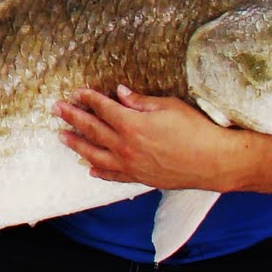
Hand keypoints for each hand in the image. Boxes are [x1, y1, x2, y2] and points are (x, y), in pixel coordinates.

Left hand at [53, 85, 242, 191]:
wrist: (214, 162)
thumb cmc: (196, 130)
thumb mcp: (168, 106)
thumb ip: (140, 102)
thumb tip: (120, 93)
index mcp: (132, 124)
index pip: (102, 108)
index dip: (88, 99)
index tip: (76, 93)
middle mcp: (126, 146)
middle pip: (92, 130)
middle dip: (72, 117)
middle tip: (56, 109)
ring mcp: (131, 165)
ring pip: (95, 155)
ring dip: (77, 145)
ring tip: (62, 137)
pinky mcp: (140, 178)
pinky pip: (113, 175)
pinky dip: (99, 171)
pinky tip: (89, 168)